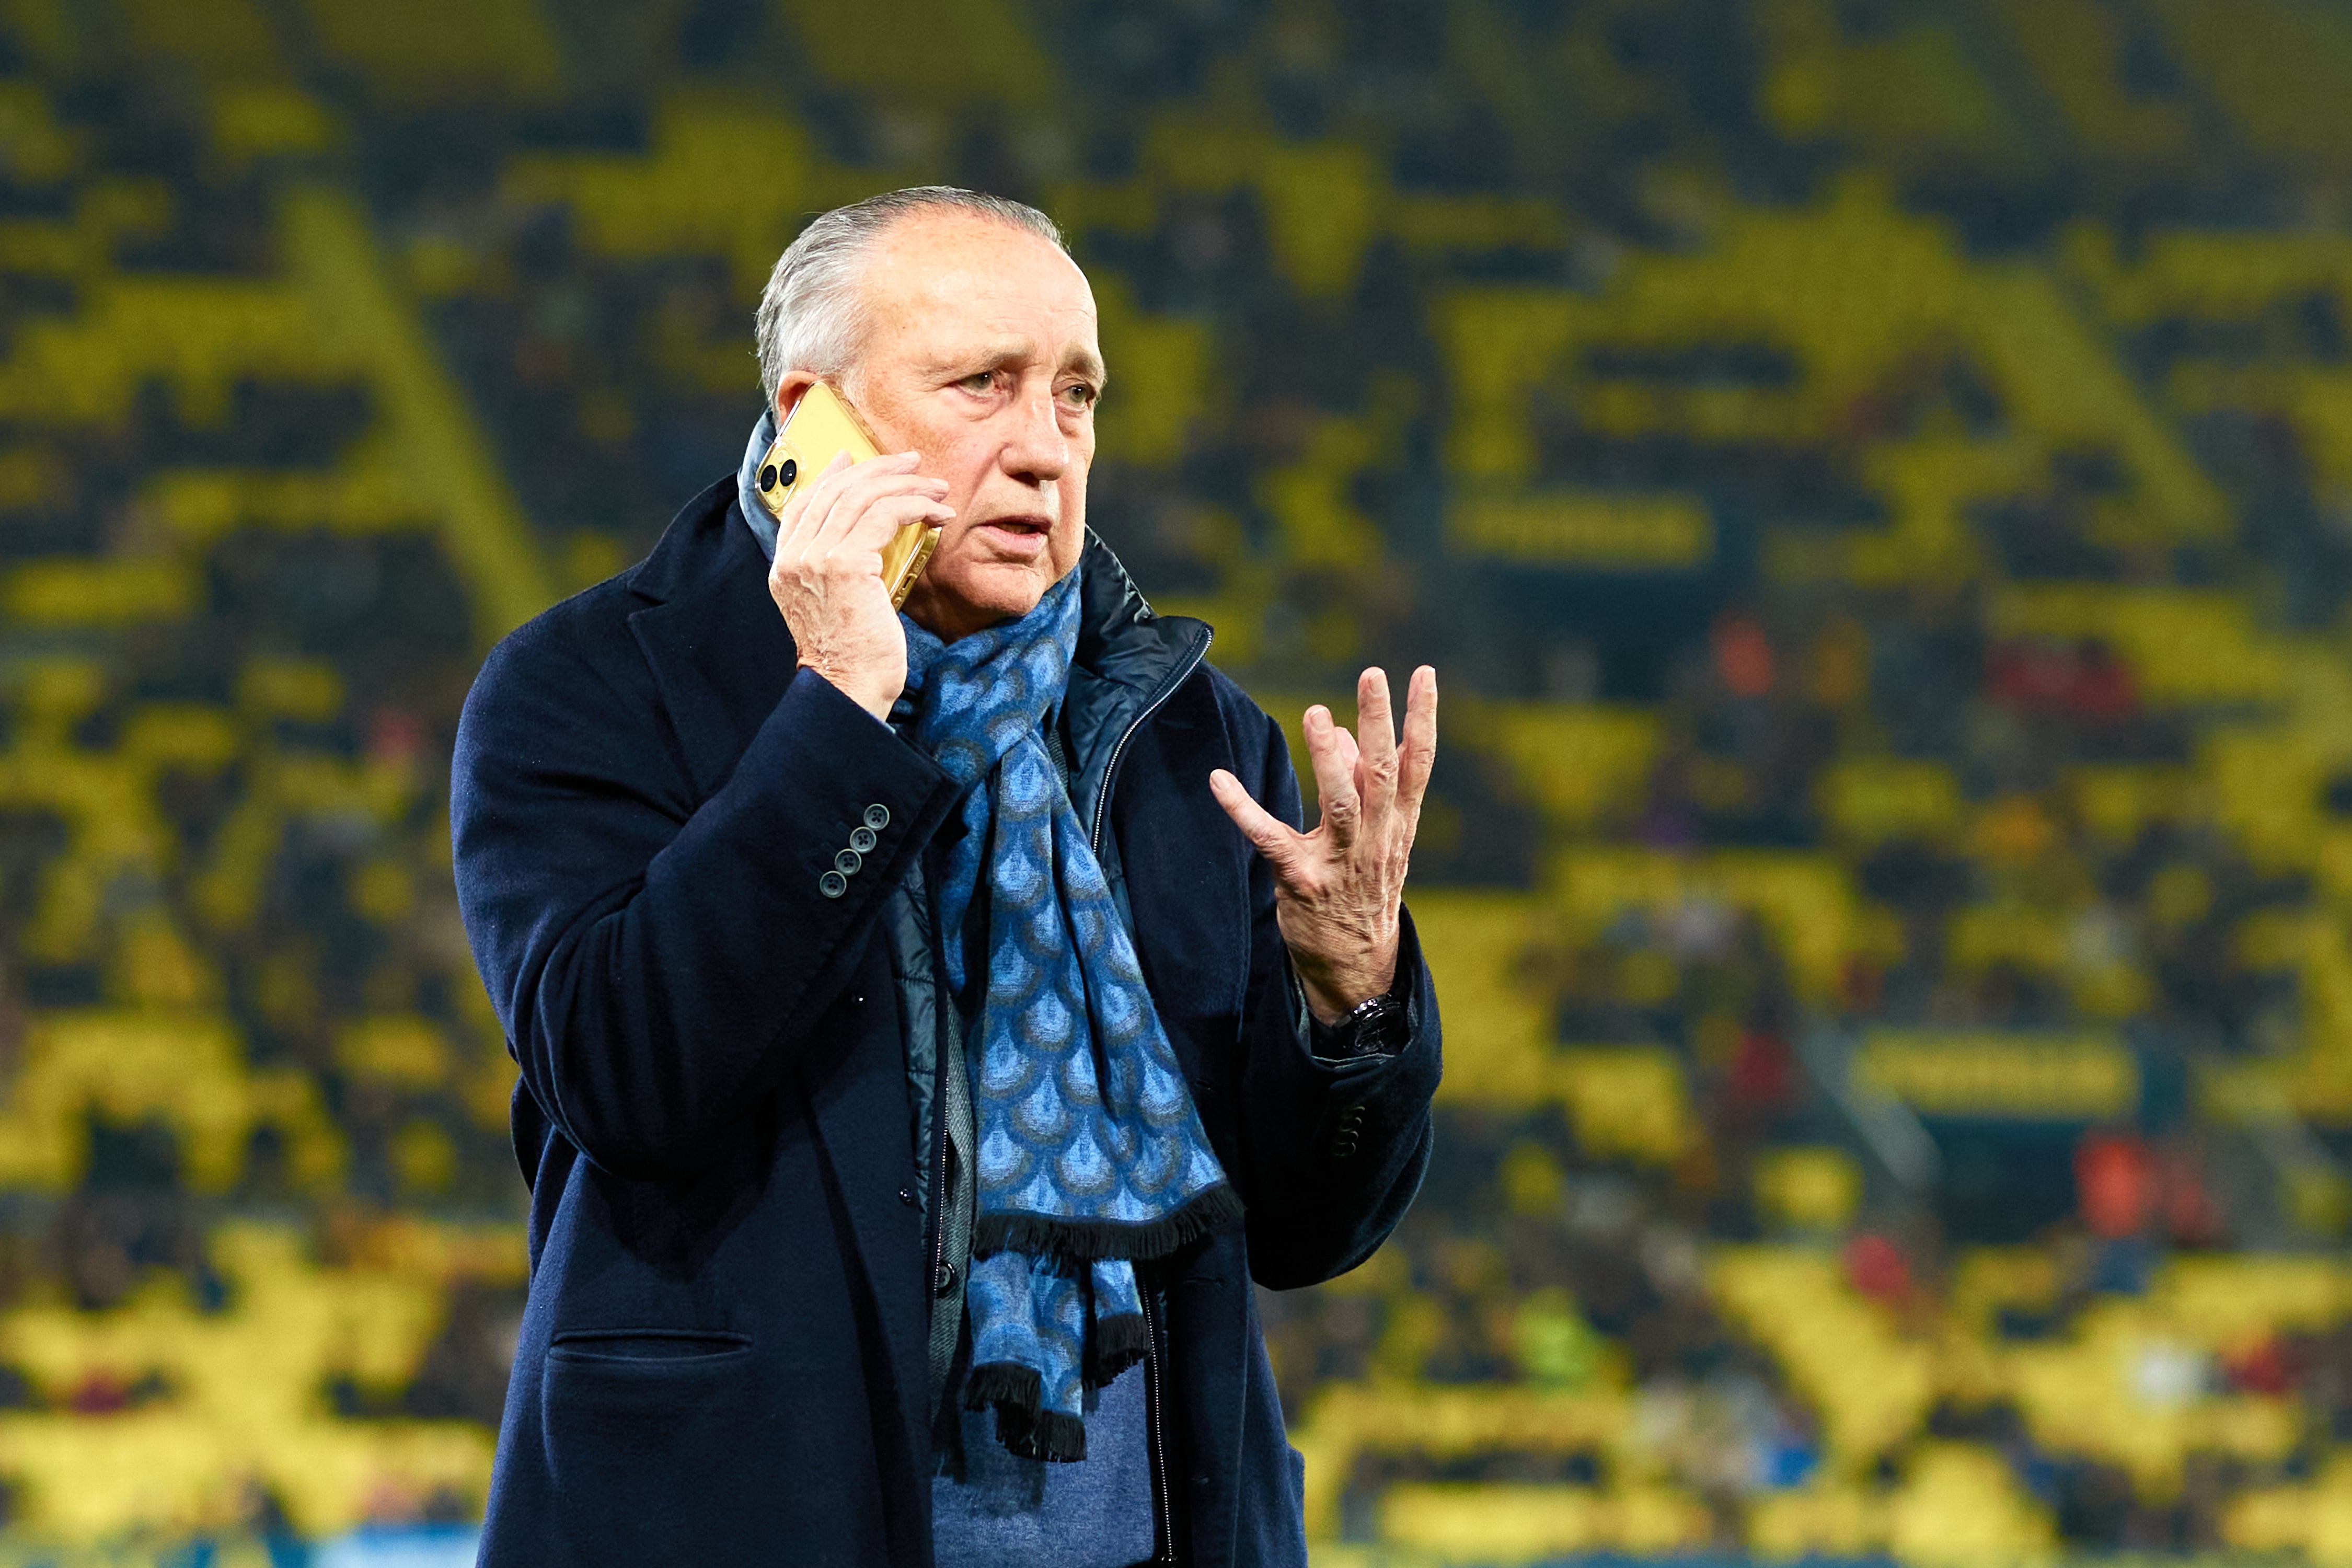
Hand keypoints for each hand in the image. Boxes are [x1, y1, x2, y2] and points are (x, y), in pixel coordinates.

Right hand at [768, 449, 954, 717]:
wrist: (849, 689)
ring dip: (906, 485)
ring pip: (862, 497)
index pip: (803, 503)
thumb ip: (842, 568)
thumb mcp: (839, 604)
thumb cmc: (853, 657)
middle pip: (834, 491)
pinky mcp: (845, 563)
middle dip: (878, 469)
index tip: (855, 458)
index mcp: (786, 567)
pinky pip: (884, 515)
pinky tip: (938, 513)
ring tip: (937, 488)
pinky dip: (915, 506)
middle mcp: (794, 558)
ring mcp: (815, 558)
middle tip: (912, 463)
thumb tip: (872, 534)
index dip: (831, 475)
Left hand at [1210, 666, 1437, 1023]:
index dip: (1422, 718)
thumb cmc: (1363, 889)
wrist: (1358, 967)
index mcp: (1399, 824)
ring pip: (1340, 803)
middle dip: (1379, 722)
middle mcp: (1376, 839)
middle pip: (1383, 773)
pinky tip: (1219, 781)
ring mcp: (1341, 862)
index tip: (1423, 672)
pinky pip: (1270, 840)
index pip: (1418, 763)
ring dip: (1328, 758)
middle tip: (1372, 675)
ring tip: (1316, 714)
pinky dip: (1242, 809)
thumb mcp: (1377, 839)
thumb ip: (1363, 785)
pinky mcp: (1302, 882)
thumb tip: (1340, 731)